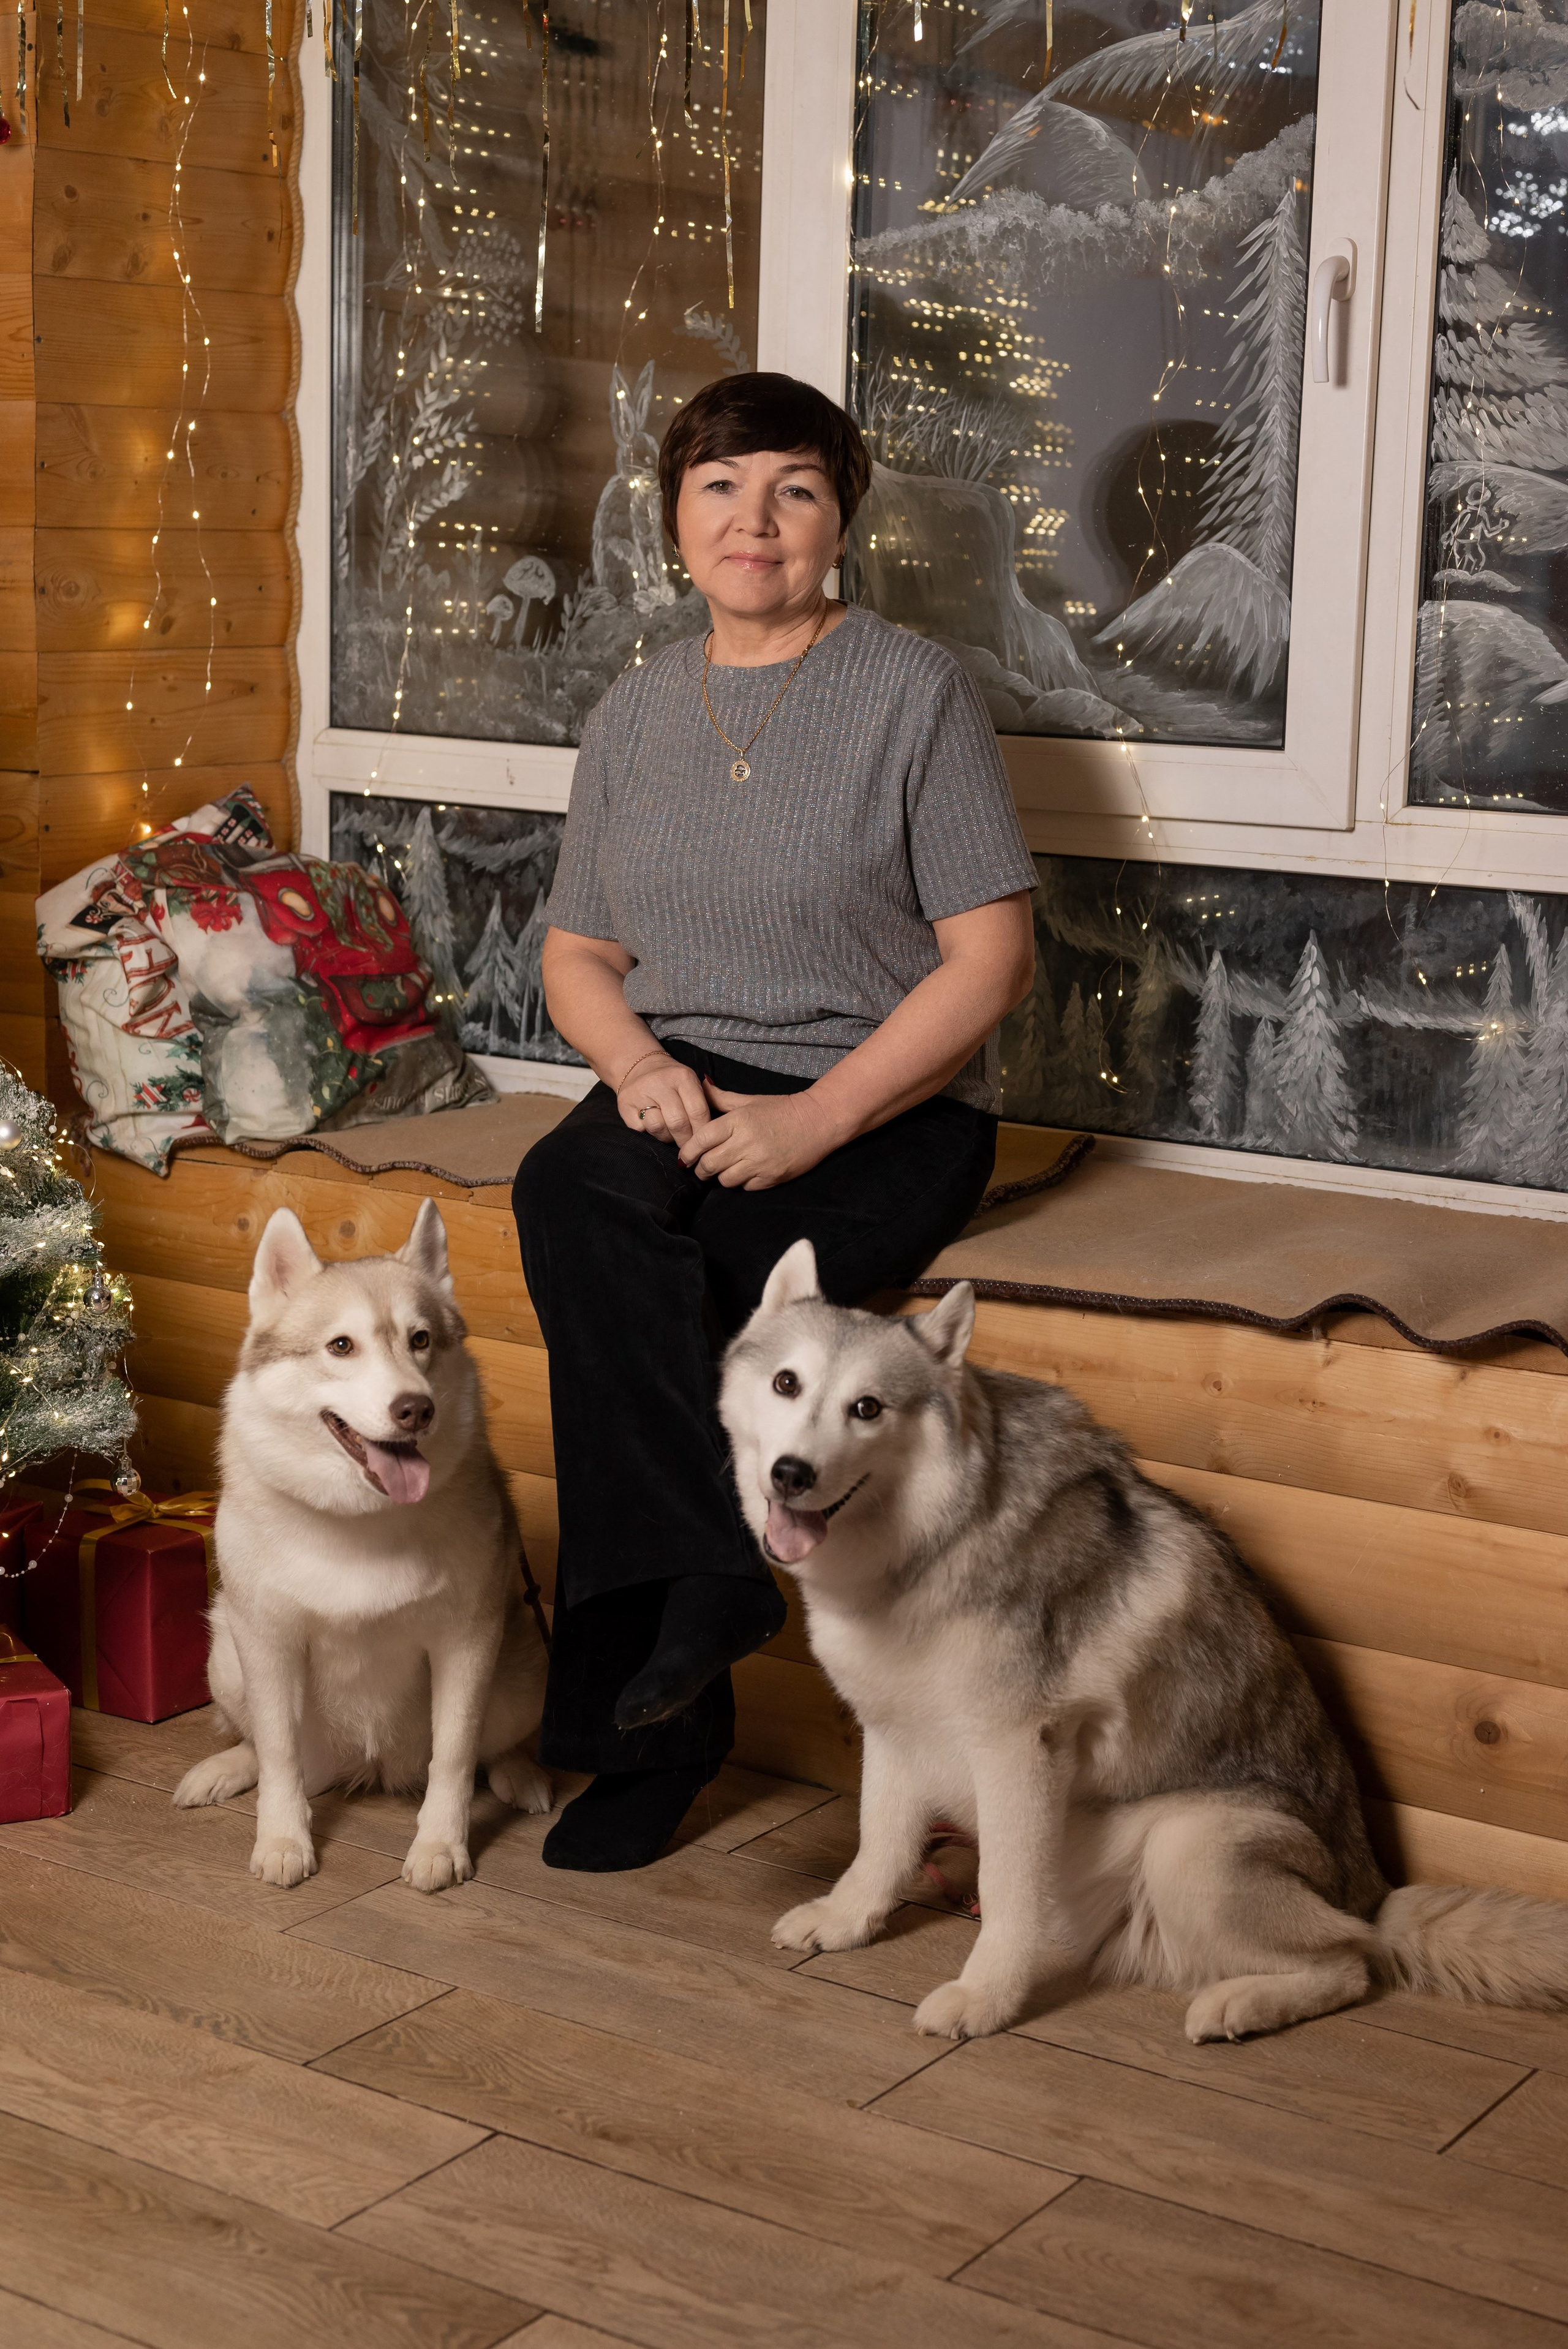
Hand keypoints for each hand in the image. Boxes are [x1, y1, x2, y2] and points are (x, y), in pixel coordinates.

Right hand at [615, 1053, 713, 1147]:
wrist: (639, 1066)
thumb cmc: (672, 1081)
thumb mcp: (692, 1083)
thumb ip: (706, 1102)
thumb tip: (718, 1131)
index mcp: (682, 1077)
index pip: (698, 1111)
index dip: (702, 1132)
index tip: (705, 1143)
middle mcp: (660, 1083)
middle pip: (678, 1123)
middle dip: (686, 1140)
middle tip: (688, 1147)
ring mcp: (640, 1093)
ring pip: (658, 1128)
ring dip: (667, 1137)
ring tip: (671, 1134)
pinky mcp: (624, 1105)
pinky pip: (641, 1130)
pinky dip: (649, 1133)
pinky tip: (654, 1128)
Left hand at [678, 1081, 840, 1189]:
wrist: (819, 1121)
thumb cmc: (782, 1108)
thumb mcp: (749, 1100)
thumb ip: (721, 1098)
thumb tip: (699, 1086)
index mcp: (738, 1121)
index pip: (701, 1141)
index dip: (688, 1152)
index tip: (685, 1157)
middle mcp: (746, 1143)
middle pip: (709, 1164)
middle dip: (701, 1168)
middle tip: (703, 1166)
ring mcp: (760, 1163)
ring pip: (725, 1179)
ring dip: (721, 1176)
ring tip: (726, 1168)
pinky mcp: (772, 1178)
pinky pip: (745, 1187)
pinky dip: (741, 1182)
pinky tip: (746, 1171)